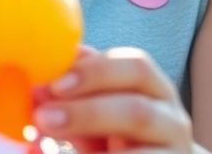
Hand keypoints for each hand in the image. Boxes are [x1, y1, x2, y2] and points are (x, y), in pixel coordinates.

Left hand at [33, 46, 193, 152]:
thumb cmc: (121, 134)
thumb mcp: (102, 108)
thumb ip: (78, 93)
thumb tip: (39, 88)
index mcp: (155, 89)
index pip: (137, 66)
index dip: (95, 72)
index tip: (55, 85)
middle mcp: (171, 120)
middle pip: (138, 110)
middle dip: (88, 113)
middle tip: (44, 117)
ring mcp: (172, 152)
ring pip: (140, 150)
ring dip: (93, 142)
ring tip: (51, 140)